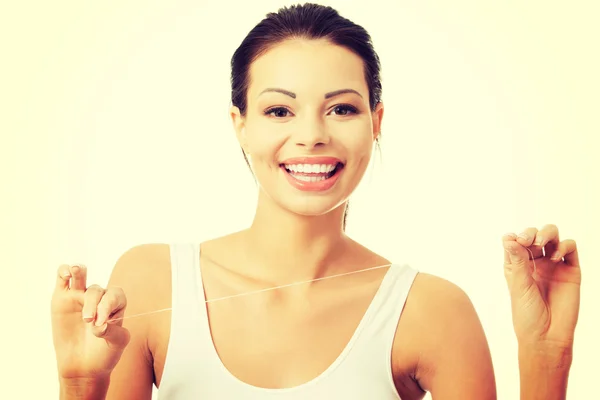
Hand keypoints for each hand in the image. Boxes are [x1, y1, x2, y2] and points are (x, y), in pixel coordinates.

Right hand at [51, 264, 129, 380]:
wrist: (84, 366)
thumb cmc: (105, 353)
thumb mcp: (117, 345)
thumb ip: (114, 333)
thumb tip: (100, 325)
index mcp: (116, 304)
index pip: (114, 296)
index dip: (108, 305)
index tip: (100, 323)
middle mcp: (99, 297)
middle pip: (97, 290)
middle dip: (92, 304)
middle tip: (88, 320)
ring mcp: (79, 296)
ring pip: (81, 276)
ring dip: (79, 271)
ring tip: (75, 270)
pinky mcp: (62, 298)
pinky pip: (62, 279)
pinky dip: (63, 272)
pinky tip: (66, 273)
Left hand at [502, 224, 580, 349]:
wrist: (547, 336)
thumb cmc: (527, 314)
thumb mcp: (518, 285)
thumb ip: (517, 261)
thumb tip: (509, 237)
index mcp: (518, 265)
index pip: (516, 241)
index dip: (515, 237)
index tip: (515, 241)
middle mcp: (535, 262)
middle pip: (534, 235)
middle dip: (530, 233)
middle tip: (528, 241)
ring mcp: (553, 265)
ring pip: (553, 237)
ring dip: (546, 233)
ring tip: (540, 244)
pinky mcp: (571, 270)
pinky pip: (570, 248)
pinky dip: (564, 246)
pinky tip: (555, 257)